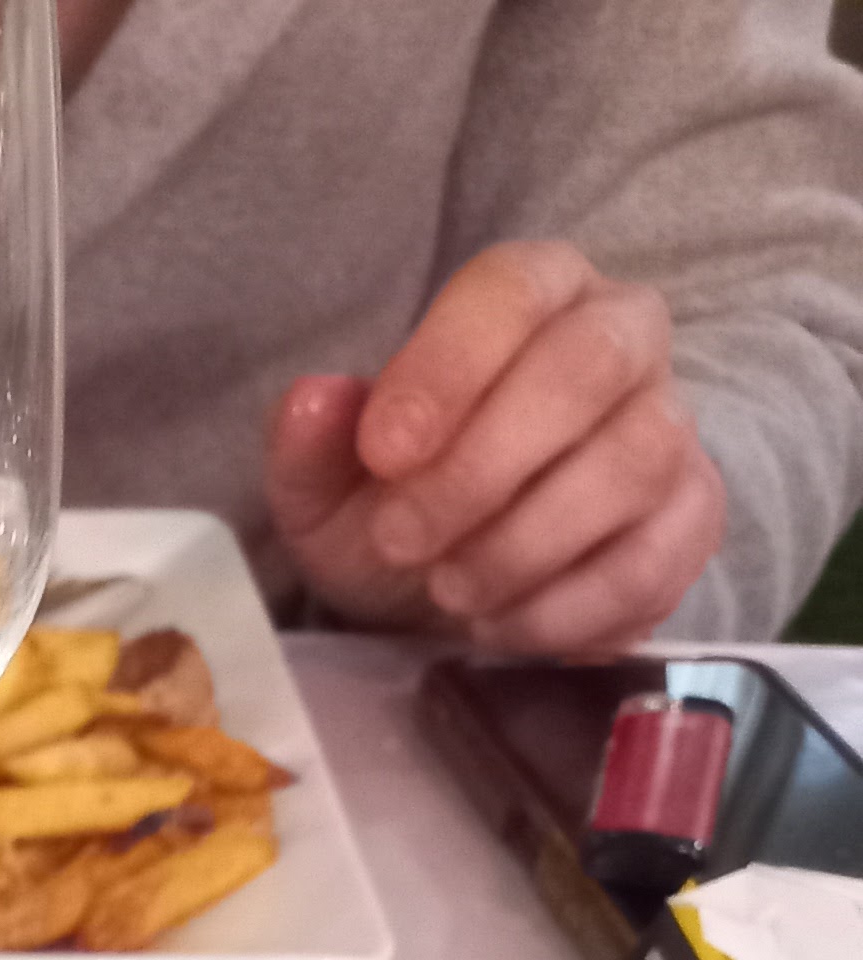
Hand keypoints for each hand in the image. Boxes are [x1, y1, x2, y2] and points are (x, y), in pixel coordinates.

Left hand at [266, 242, 726, 653]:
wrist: (454, 589)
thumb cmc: (399, 506)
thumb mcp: (328, 483)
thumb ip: (310, 442)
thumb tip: (313, 401)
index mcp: (534, 294)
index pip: (513, 291)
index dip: (447, 367)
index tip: (384, 452)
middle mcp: (620, 338)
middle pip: (587, 367)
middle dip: (483, 466)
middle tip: (402, 539)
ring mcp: (669, 427)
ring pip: (632, 462)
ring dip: (523, 543)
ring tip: (449, 591)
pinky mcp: (691, 520)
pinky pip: (653, 559)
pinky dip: (565, 609)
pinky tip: (501, 626)